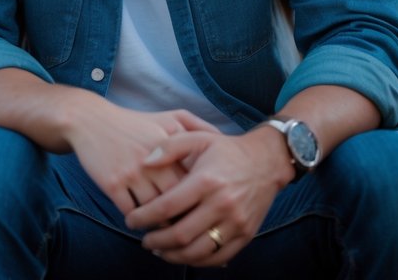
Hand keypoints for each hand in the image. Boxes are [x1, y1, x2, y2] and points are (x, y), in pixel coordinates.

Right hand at [61, 97, 218, 221]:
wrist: (89, 120)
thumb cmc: (133, 122)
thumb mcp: (167, 116)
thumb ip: (196, 125)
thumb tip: (222, 137)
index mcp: (169, 146)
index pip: (192, 181)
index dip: (200, 198)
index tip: (203, 208)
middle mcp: (152, 162)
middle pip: (177, 201)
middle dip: (184, 217)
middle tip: (188, 228)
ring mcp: (131, 173)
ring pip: (154, 212)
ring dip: (161, 225)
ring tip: (166, 232)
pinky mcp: (112, 184)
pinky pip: (130, 212)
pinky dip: (137, 221)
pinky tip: (141, 223)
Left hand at [128, 127, 292, 266]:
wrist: (266, 162)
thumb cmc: (227, 150)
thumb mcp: (198, 137)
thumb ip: (168, 147)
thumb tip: (145, 162)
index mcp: (206, 181)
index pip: (167, 206)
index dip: (144, 217)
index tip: (131, 220)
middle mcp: (222, 204)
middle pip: (181, 234)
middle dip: (155, 240)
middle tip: (143, 240)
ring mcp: (236, 222)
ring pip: (198, 251)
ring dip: (173, 255)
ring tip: (159, 250)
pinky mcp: (246, 234)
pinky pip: (218, 257)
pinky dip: (197, 261)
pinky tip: (183, 255)